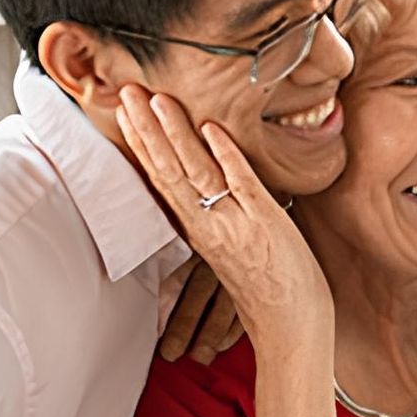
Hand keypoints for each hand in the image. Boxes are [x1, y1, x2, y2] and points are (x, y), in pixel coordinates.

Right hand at [116, 83, 331, 343]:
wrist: (290, 325)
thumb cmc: (266, 287)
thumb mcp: (229, 249)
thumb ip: (215, 216)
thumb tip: (209, 184)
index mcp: (198, 231)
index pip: (161, 179)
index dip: (142, 143)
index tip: (126, 112)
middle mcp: (208, 226)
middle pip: (168, 170)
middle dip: (146, 128)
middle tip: (126, 91)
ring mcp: (235, 223)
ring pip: (196, 171)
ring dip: (175, 133)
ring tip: (156, 99)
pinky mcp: (265, 223)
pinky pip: (240, 183)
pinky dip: (225, 154)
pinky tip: (210, 129)